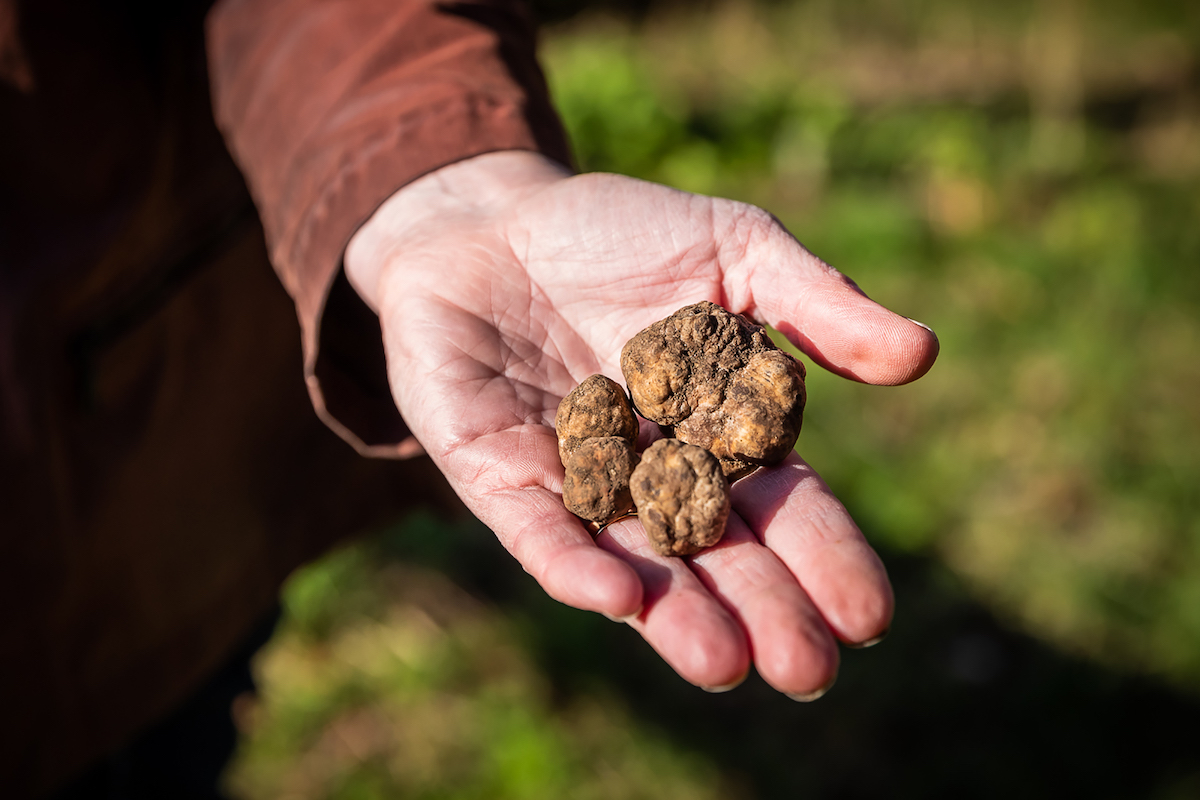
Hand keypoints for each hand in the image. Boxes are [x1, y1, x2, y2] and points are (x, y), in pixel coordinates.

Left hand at [345, 151, 937, 696]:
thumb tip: (922, 354)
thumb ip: (815, 305)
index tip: (868, 616)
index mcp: (721, 437)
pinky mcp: (496, 473)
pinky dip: (573, 561)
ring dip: (675, 614)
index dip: (825, 558)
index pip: (785, 509)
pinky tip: (618, 598)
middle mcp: (653, 477)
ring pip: (632, 561)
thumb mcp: (734, 251)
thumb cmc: (618, 235)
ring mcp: (575, 482)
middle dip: (761, 612)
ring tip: (722, 663)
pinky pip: (536, 526)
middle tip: (807, 671)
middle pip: (716, 555)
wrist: (490, 219)